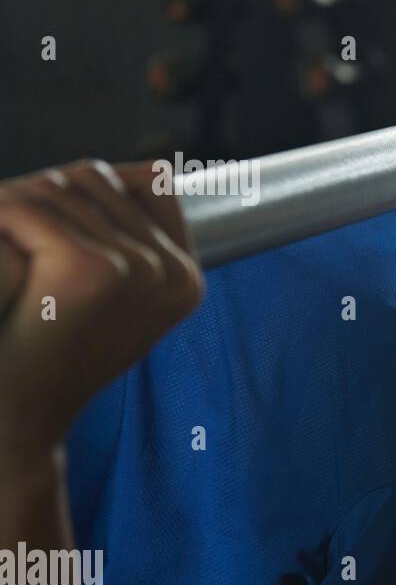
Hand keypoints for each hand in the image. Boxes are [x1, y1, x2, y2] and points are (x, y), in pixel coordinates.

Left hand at [0, 160, 203, 462]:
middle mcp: (172, 272)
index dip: (90, 197)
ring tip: (7, 254)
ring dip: (14, 208)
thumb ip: (133, 228)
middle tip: (16, 245)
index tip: (54, 245)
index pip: (151, 182)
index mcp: (187, 278)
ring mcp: (137, 269)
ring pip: (60, 186)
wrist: (21, 419)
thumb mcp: (110, 292)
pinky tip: (1, 258)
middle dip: (46, 198)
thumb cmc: (50, 353)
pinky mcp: (89, 269)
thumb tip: (154, 166)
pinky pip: (26, 208)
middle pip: (97, 178)